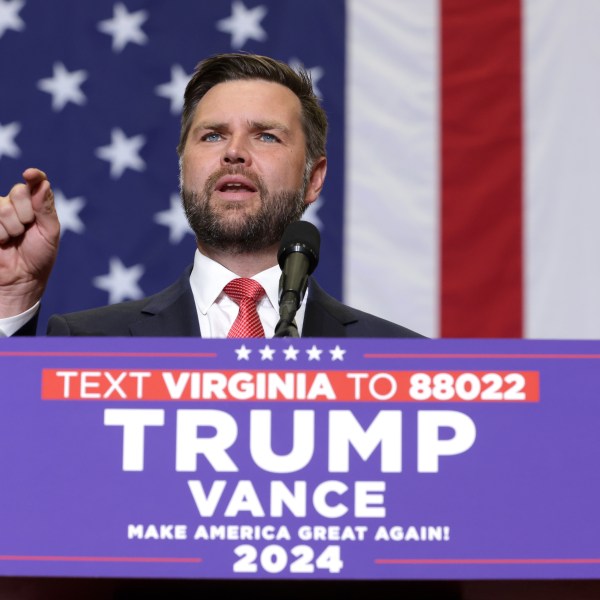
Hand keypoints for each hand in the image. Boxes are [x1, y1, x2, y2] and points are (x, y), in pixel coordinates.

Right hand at [0, 168, 59, 317]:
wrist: (21, 280)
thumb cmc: (38, 256)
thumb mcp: (49, 233)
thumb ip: (45, 207)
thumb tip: (41, 182)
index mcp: (35, 204)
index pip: (35, 182)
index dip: (34, 176)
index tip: (30, 174)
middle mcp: (14, 204)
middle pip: (18, 192)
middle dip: (26, 214)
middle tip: (26, 231)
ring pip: (2, 207)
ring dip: (11, 227)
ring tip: (13, 239)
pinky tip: (1, 242)